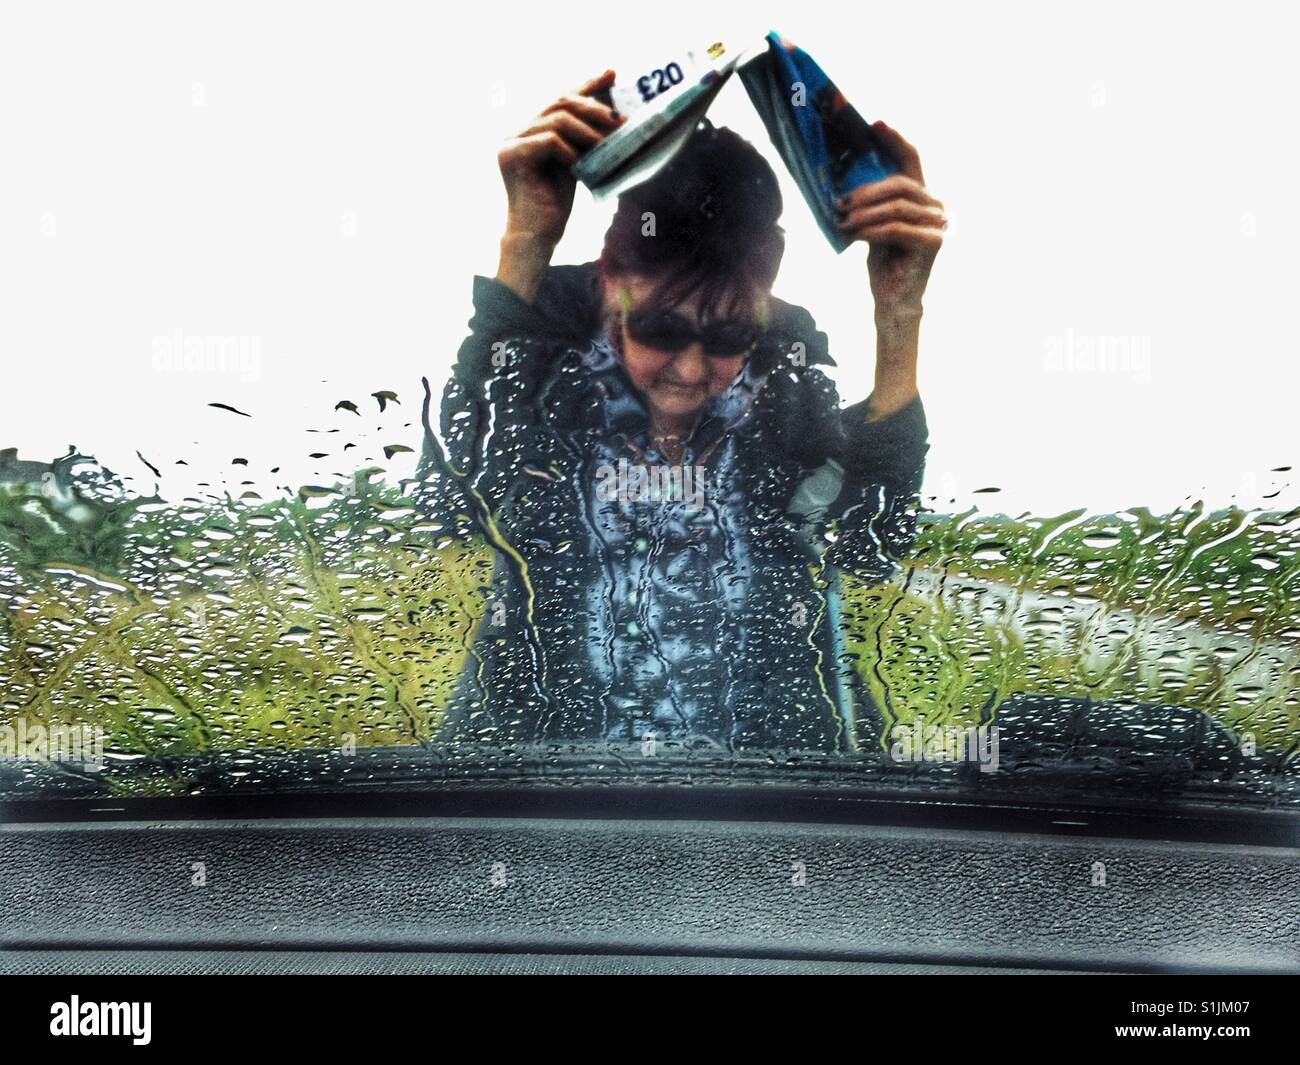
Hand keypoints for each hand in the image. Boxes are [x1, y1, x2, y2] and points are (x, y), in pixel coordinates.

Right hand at [497, 69, 624, 249]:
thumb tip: (611, 116)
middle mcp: (516, 131)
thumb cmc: (554, 207)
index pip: (560, 98)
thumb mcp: (573, 163)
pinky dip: (571, 151)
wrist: (536, 238)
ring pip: (556, 119)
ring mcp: (510, 142)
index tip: (612, 74)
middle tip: (620, 121)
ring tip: (606, 145)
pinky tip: (580, 167)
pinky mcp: (511, 155)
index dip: (586, 84)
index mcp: (529, 130)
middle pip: (559, 102)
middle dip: (594, 108)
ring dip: (588, 131)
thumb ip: (581, 139)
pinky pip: (550, 140)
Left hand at [835, 121, 945, 318]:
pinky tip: (853, 235)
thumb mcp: (874, 225)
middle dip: (866, 190)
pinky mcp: (933, 244)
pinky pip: (896, 228)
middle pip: (901, 183)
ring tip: (841, 221)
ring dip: (864, 212)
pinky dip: (871, 230)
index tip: (874, 124)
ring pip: (897, 206)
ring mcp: (939, 224)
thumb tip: (842, 183)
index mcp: (923, 197)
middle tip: (839, 202)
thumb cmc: (884, 264)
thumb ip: (870, 203)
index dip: (895, 140)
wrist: (894, 301)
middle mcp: (937, 207)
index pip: (912, 160)